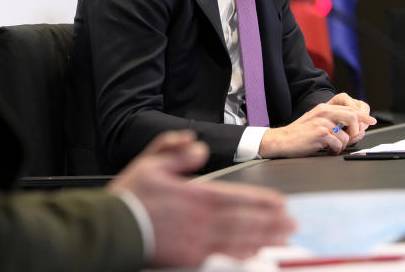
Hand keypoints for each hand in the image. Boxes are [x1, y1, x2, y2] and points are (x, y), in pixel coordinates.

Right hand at [109, 130, 294, 267]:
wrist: (112, 229)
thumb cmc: (131, 197)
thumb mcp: (150, 164)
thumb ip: (175, 152)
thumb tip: (198, 147)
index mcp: (196, 195)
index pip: (239, 197)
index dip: (262, 202)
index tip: (282, 204)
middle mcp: (202, 219)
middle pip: (245, 221)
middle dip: (271, 222)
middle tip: (292, 223)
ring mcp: (197, 240)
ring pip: (238, 239)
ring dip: (263, 238)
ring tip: (281, 238)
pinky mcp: (189, 257)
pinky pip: (222, 255)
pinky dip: (240, 253)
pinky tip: (252, 253)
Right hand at [258, 97, 376, 158]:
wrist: (282, 140)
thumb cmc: (300, 134)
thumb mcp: (316, 121)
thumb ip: (331, 120)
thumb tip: (350, 126)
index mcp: (324, 108)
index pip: (350, 108)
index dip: (363, 115)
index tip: (372, 121)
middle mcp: (324, 112)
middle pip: (352, 116)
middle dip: (357, 130)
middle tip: (354, 138)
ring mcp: (322, 123)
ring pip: (346, 134)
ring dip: (343, 145)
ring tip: (333, 147)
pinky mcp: (320, 134)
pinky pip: (338, 143)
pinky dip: (335, 150)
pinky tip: (327, 150)